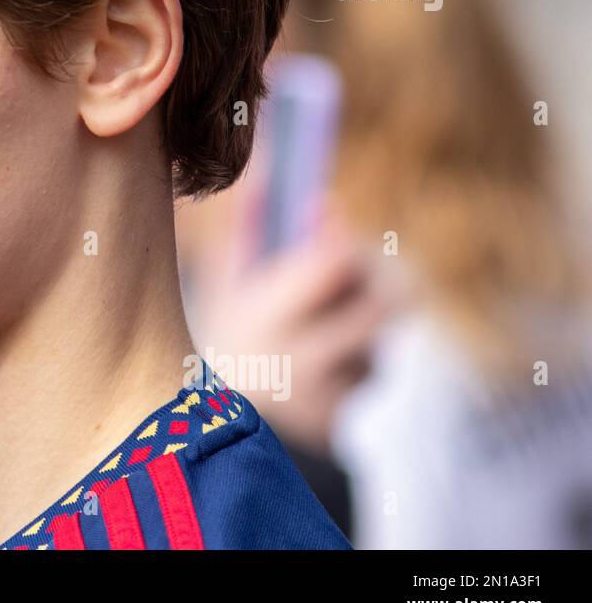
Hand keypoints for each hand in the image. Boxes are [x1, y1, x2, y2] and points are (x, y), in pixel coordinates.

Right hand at [187, 188, 409, 454]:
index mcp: (267, 317)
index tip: (326, 217)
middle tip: (346, 260)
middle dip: (372, 270)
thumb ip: (252, 228)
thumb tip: (272, 165)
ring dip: (364, 313)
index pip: (337, 262)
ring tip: (324, 316)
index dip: (342, 233)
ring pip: (381, 330)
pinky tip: (321, 357)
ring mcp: (333, 389)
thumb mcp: (222, 284)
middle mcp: (307, 356)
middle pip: (388, 295)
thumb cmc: (221, 339)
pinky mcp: (348, 411)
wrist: (214, 437)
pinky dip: (358, 351)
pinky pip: (375, 364)